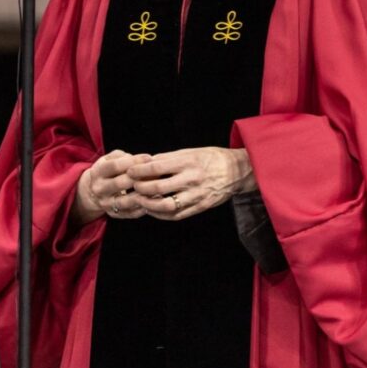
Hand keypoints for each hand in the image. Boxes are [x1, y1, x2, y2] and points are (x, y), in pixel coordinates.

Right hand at [72, 150, 152, 224]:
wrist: (92, 192)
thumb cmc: (108, 171)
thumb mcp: (109, 159)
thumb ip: (123, 156)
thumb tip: (141, 160)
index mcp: (97, 172)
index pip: (115, 166)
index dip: (133, 161)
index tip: (149, 158)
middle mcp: (99, 189)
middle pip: (119, 183)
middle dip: (138, 177)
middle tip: (156, 173)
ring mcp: (106, 203)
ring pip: (125, 201)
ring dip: (142, 195)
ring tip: (156, 188)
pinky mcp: (113, 214)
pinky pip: (130, 213)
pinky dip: (142, 208)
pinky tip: (153, 201)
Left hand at [126, 146, 256, 220]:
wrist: (237, 171)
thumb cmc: (211, 158)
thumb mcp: (191, 152)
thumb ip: (169, 158)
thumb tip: (146, 163)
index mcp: (187, 161)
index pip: (156, 167)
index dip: (139, 170)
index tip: (129, 171)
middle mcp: (191, 178)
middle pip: (158, 187)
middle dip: (140, 188)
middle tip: (132, 187)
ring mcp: (196, 195)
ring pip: (166, 205)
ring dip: (148, 205)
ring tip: (140, 201)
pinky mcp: (200, 207)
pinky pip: (176, 215)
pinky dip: (161, 215)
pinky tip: (153, 210)